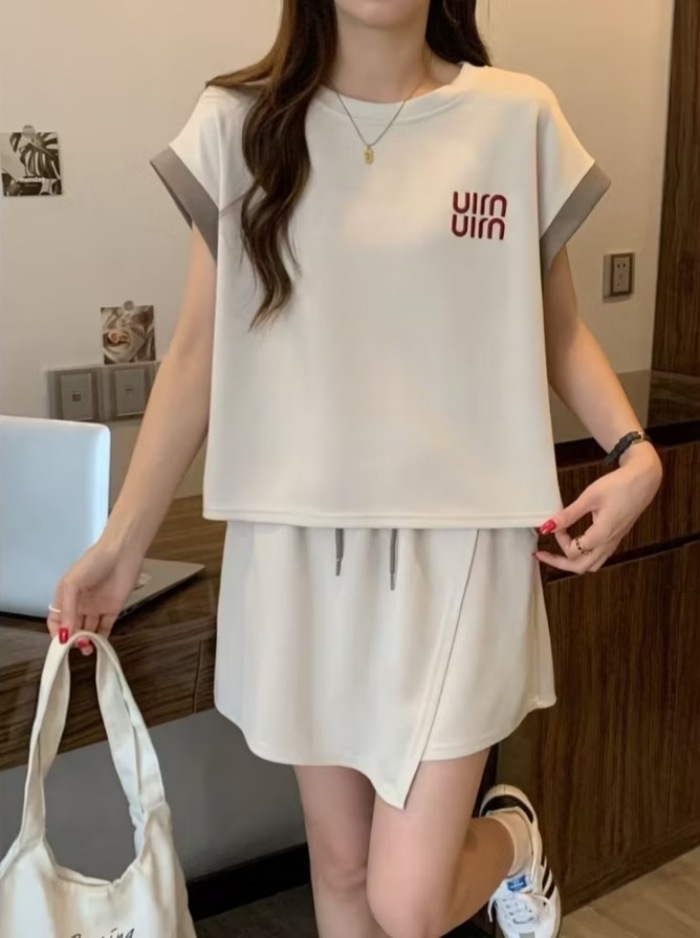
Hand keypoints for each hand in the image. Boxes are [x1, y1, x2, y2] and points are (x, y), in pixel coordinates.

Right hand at [47, 537, 143, 655]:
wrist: (122, 552)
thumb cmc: (93, 563)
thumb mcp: (72, 583)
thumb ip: (67, 609)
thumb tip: (64, 634)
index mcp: (66, 596)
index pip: (56, 620)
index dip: (56, 632)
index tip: (61, 644)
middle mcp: (80, 604)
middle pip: (72, 628)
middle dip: (73, 639)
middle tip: (78, 646)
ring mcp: (96, 607)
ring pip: (88, 630)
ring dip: (86, 641)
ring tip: (87, 647)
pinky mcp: (113, 609)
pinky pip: (105, 628)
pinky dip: (102, 638)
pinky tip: (100, 645)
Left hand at [535, 443, 662, 574]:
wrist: (644, 479)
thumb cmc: (619, 485)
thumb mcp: (589, 497)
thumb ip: (569, 514)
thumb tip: (548, 526)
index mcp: (602, 534)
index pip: (573, 551)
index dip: (560, 540)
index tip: (556, 524)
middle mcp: (609, 543)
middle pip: (582, 567)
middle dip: (560, 563)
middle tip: (542, 555)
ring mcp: (614, 541)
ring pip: (592, 565)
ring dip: (573, 561)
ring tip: (558, 551)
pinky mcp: (617, 536)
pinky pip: (599, 556)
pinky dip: (584, 555)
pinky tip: (576, 543)